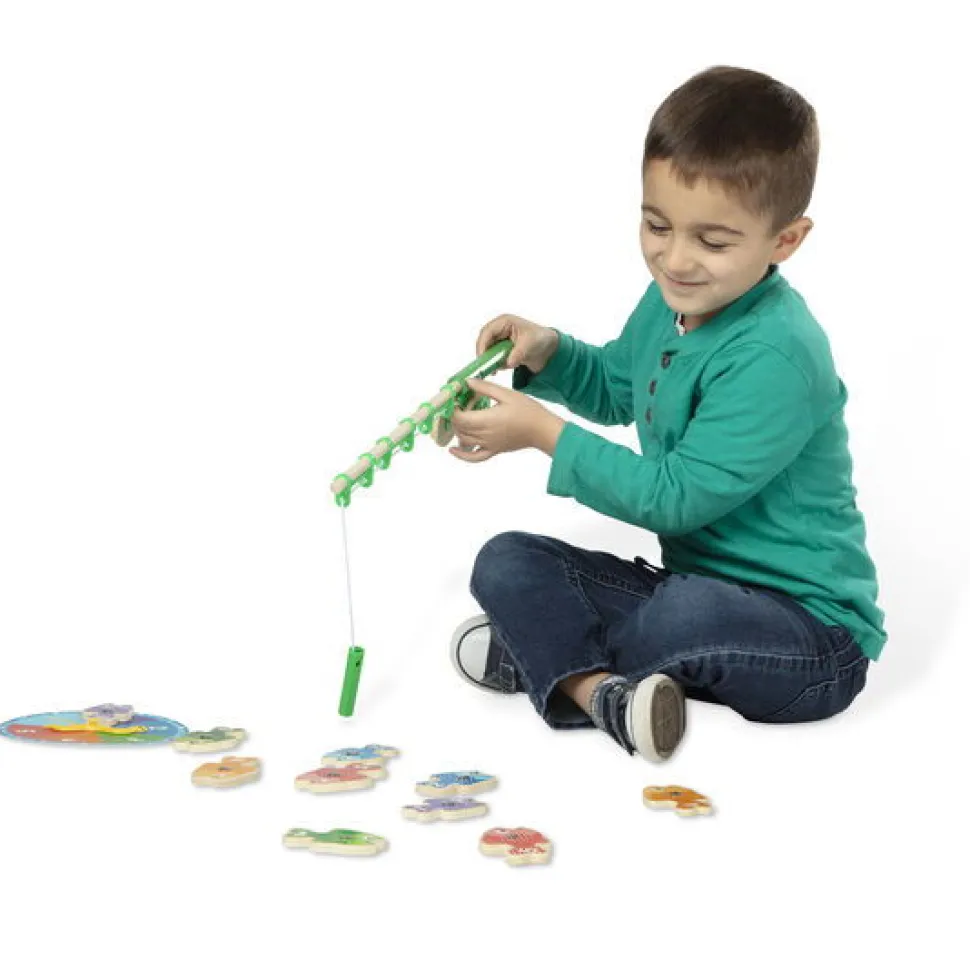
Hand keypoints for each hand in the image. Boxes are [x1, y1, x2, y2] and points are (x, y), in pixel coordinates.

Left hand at [449, 378, 564, 462]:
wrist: (542, 430)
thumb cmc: (527, 410)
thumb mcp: (506, 394)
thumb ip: (485, 388)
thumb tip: (468, 382)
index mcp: (487, 420)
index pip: (460, 418)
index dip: (453, 409)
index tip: (456, 399)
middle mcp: (485, 435)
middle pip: (460, 429)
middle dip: (455, 417)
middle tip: (459, 405)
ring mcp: (488, 445)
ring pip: (464, 441)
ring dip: (457, 430)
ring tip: (460, 418)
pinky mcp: (494, 451)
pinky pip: (474, 457)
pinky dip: (462, 455)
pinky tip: (453, 450)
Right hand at [476, 314, 558, 372]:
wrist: (548, 348)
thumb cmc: (540, 339)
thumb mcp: (530, 345)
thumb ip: (518, 353)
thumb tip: (508, 362)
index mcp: (504, 322)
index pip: (487, 332)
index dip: (482, 344)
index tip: (482, 358)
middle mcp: (499, 329)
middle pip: (484, 342)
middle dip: (484, 355)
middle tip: (486, 368)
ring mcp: (499, 340)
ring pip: (487, 351)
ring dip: (491, 361)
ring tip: (497, 370)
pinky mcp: (501, 350)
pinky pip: (493, 358)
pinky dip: (497, 364)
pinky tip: (507, 366)